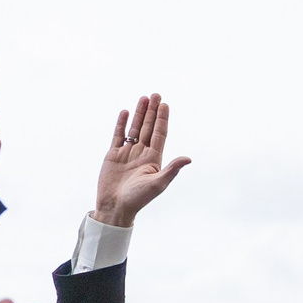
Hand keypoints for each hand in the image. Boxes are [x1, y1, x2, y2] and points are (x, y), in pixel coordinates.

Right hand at [93, 95, 190, 227]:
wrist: (115, 207)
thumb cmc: (137, 199)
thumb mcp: (157, 184)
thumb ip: (172, 170)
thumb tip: (188, 159)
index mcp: (154, 159)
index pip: (159, 134)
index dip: (162, 119)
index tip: (164, 104)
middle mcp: (142, 154)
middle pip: (148, 127)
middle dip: (152, 111)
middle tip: (156, 94)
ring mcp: (127, 153)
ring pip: (134, 129)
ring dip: (139, 114)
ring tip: (143, 98)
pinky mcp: (113, 155)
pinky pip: (118, 135)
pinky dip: (121, 124)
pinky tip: (125, 112)